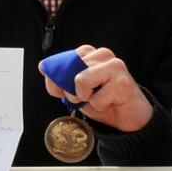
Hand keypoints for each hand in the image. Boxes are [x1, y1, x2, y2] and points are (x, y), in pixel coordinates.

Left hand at [40, 45, 154, 132]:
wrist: (128, 117)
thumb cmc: (102, 101)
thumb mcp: (75, 90)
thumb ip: (60, 79)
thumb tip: (43, 66)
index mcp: (91, 54)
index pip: (62, 60)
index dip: (57, 81)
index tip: (66, 91)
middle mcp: (103, 55)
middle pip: (68, 69)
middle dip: (70, 91)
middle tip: (84, 97)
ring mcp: (115, 66)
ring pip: (80, 80)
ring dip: (84, 98)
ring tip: (97, 99)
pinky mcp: (123, 82)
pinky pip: (96, 98)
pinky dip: (100, 106)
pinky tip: (110, 103)